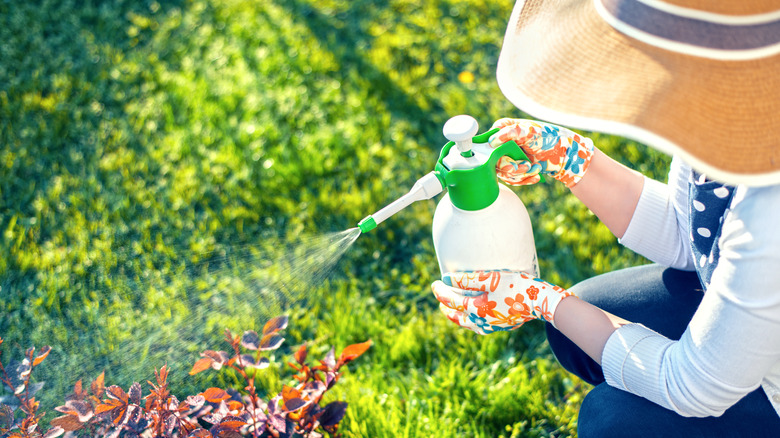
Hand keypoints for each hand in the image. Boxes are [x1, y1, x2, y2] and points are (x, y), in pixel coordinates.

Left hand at [432, 270, 572, 333]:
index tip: (434, 282)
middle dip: (446, 307)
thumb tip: (446, 278)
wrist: (541, 301)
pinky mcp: (501, 327)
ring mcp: (491, 327)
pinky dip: (470, 320)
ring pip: (467, 324)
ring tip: (452, 309)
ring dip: (457, 316)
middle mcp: (481, 322)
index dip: (440, 292)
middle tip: (440, 298)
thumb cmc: (515, 286)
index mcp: (476, 310)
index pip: (451, 301)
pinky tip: (473, 316)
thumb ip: (466, 279)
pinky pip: (479, 326)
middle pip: (456, 317)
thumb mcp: (490, 278)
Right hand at [488, 118, 594, 187]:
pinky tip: (536, 176)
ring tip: (535, 169)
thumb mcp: (530, 132)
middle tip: (527, 166)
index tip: (511, 161)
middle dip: (512, 167)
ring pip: (503, 173)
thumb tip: (492, 140)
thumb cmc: (548, 137)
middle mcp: (502, 143)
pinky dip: (524, 180)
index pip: (488, 145)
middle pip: (494, 162)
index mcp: (502, 130)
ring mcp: (508, 156)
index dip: (496, 156)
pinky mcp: (515, 168)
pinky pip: (512, 180)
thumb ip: (511, 132)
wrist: (565, 153)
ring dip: (520, 175)